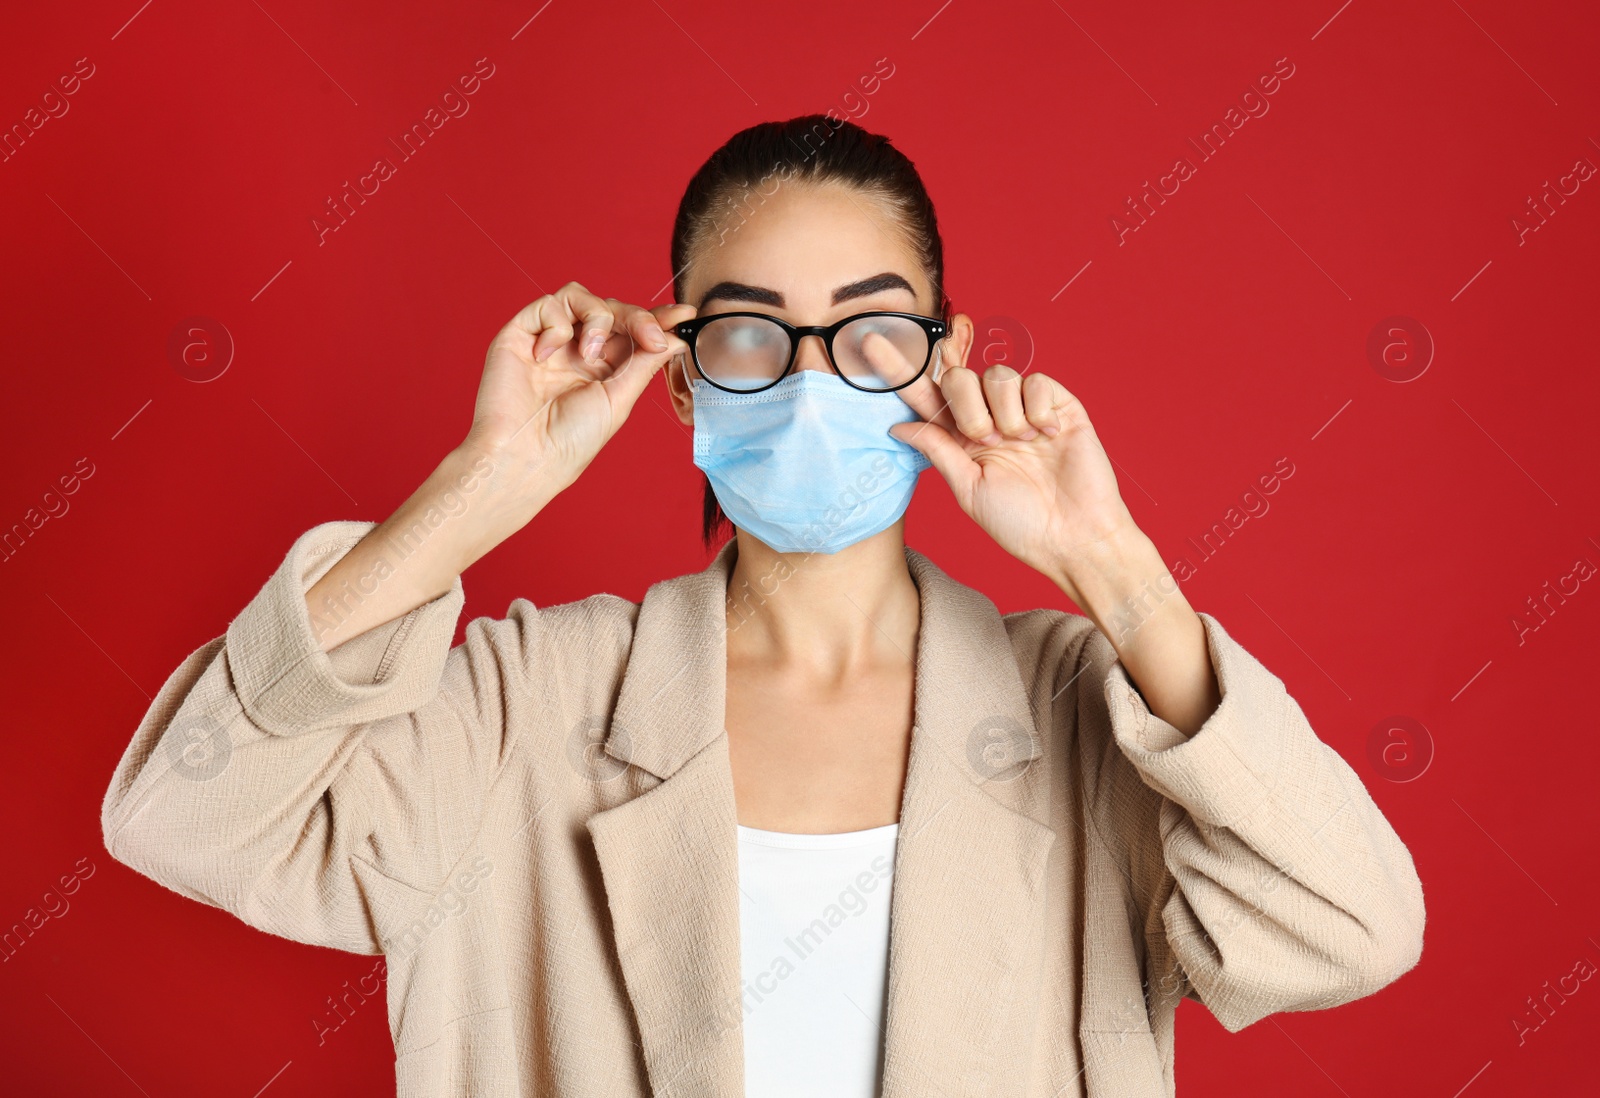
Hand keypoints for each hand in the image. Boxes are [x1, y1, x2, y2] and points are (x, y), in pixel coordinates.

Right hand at [463, 282, 693, 519]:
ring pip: (582, 297)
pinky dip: (556, 326)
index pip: (633, 331)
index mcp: (603, 367)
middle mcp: (577, 350)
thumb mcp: (619, 399)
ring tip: (590, 354)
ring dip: (598, 319)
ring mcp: (550, 340)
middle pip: (613, 309)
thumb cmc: (570, 440)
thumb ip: (645, 363)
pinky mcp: (521, 334)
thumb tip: (677, 337)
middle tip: (650, 337)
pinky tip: (547, 357)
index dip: (658, 319)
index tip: (686, 314)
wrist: (525, 455)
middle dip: (637, 317)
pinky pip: (548, 305)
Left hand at [888, 359, 1140, 608]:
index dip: (899, 369)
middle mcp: (990, 418)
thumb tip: (897, 423)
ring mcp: (1024, 409)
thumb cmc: (1022, 524)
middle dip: (966, 406)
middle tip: (986, 440)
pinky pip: (1036, 381)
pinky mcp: (1059, 404)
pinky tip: (1049, 436)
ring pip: (997, 375)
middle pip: (959, 377)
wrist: (1075, 536)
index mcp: (961, 439)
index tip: (868, 343)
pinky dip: (1038, 408)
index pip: (925, 396)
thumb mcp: (968, 489)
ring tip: (1023, 443)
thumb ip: (937, 449)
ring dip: (1005, 412)